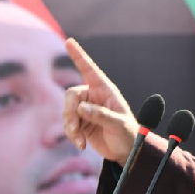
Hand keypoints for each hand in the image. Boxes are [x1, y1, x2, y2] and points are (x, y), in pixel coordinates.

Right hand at [63, 38, 138, 165]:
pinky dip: (72, 135)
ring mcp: (85, 110)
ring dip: (70, 126)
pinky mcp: (80, 123)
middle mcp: (93, 96)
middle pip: (71, 95)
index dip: (79, 56)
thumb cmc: (128, 134)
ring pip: (67, 111)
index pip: (90, 70)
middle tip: (74, 127)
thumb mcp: (118, 124)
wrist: (126, 152)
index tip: (69, 41)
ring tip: (80, 141)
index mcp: (105, 90)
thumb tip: (81, 107)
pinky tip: (81, 145)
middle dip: (70, 111)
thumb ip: (100, 115)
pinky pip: (68, 125)